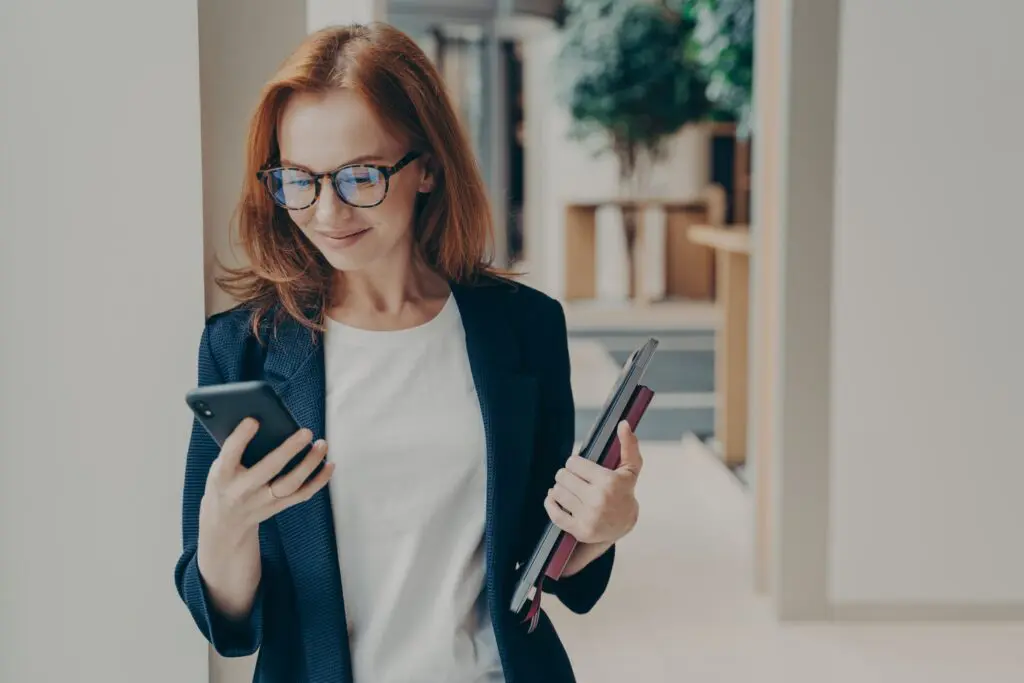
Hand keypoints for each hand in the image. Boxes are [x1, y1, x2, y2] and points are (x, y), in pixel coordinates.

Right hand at [200, 417, 333, 546]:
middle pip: (268, 470)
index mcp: (222, 475)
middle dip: (288, 450)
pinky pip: (302, 494)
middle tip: (306, 432)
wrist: (225, 523)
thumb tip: (263, 419)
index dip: (241, 438)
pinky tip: (329, 464)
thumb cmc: (225, 482)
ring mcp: (262, 501)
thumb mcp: (220, 466)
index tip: (253, 420)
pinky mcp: (277, 507)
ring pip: (290, 484)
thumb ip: (236, 448)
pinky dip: (319, 480)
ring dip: (310, 464)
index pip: (230, 454)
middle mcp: (243, 490)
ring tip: (322, 444)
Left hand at [544, 420, 641, 544]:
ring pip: (557, 493)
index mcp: (609, 481)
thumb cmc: (624, 492)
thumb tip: (623, 423)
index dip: (575, 463)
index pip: (573, 462)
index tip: (581, 467)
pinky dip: (550, 503)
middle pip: (562, 476)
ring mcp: (588, 517)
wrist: (625, 525)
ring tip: (569, 490)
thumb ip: (628, 445)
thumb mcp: (630, 469)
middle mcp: (598, 500)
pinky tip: (554, 498)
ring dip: (559, 489)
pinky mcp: (579, 530)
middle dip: (566, 475)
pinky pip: (554, 513)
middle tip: (574, 480)